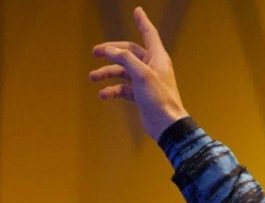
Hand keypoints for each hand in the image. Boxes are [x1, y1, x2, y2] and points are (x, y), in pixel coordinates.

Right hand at [90, 6, 188, 140]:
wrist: (166, 124)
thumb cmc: (159, 98)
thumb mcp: (142, 75)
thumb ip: (125, 59)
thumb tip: (110, 50)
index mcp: (157, 58)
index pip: (149, 34)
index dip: (142, 22)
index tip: (137, 11)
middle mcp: (152, 67)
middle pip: (129, 53)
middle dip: (111, 52)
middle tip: (95, 52)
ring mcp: (146, 81)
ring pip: (123, 71)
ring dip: (107, 73)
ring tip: (93, 77)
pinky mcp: (141, 95)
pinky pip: (123, 88)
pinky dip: (113, 90)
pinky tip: (104, 95)